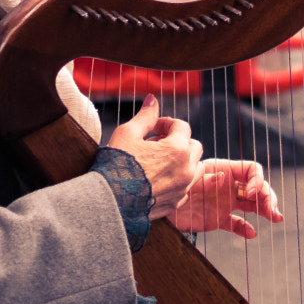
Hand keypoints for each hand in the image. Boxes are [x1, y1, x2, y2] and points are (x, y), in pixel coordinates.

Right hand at [106, 95, 200, 219]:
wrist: (108, 202)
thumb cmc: (116, 165)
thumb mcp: (127, 133)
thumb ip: (145, 116)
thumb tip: (153, 99)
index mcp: (177, 149)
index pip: (182, 126)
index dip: (166, 123)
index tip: (152, 128)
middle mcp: (186, 169)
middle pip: (194, 146)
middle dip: (178, 141)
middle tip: (155, 144)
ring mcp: (182, 189)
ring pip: (195, 169)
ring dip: (183, 161)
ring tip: (160, 162)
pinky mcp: (175, 204)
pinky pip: (186, 188)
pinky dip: (178, 181)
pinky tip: (159, 179)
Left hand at [169, 160, 283, 238]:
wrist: (151, 203)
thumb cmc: (167, 185)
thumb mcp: (185, 178)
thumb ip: (204, 178)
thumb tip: (223, 177)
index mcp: (222, 169)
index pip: (250, 170)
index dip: (257, 180)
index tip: (252, 193)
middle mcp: (226, 185)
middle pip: (257, 187)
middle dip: (268, 196)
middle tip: (272, 211)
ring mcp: (223, 202)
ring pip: (252, 204)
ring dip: (266, 209)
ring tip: (275, 218)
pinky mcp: (217, 219)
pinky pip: (237, 223)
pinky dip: (246, 228)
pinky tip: (252, 234)